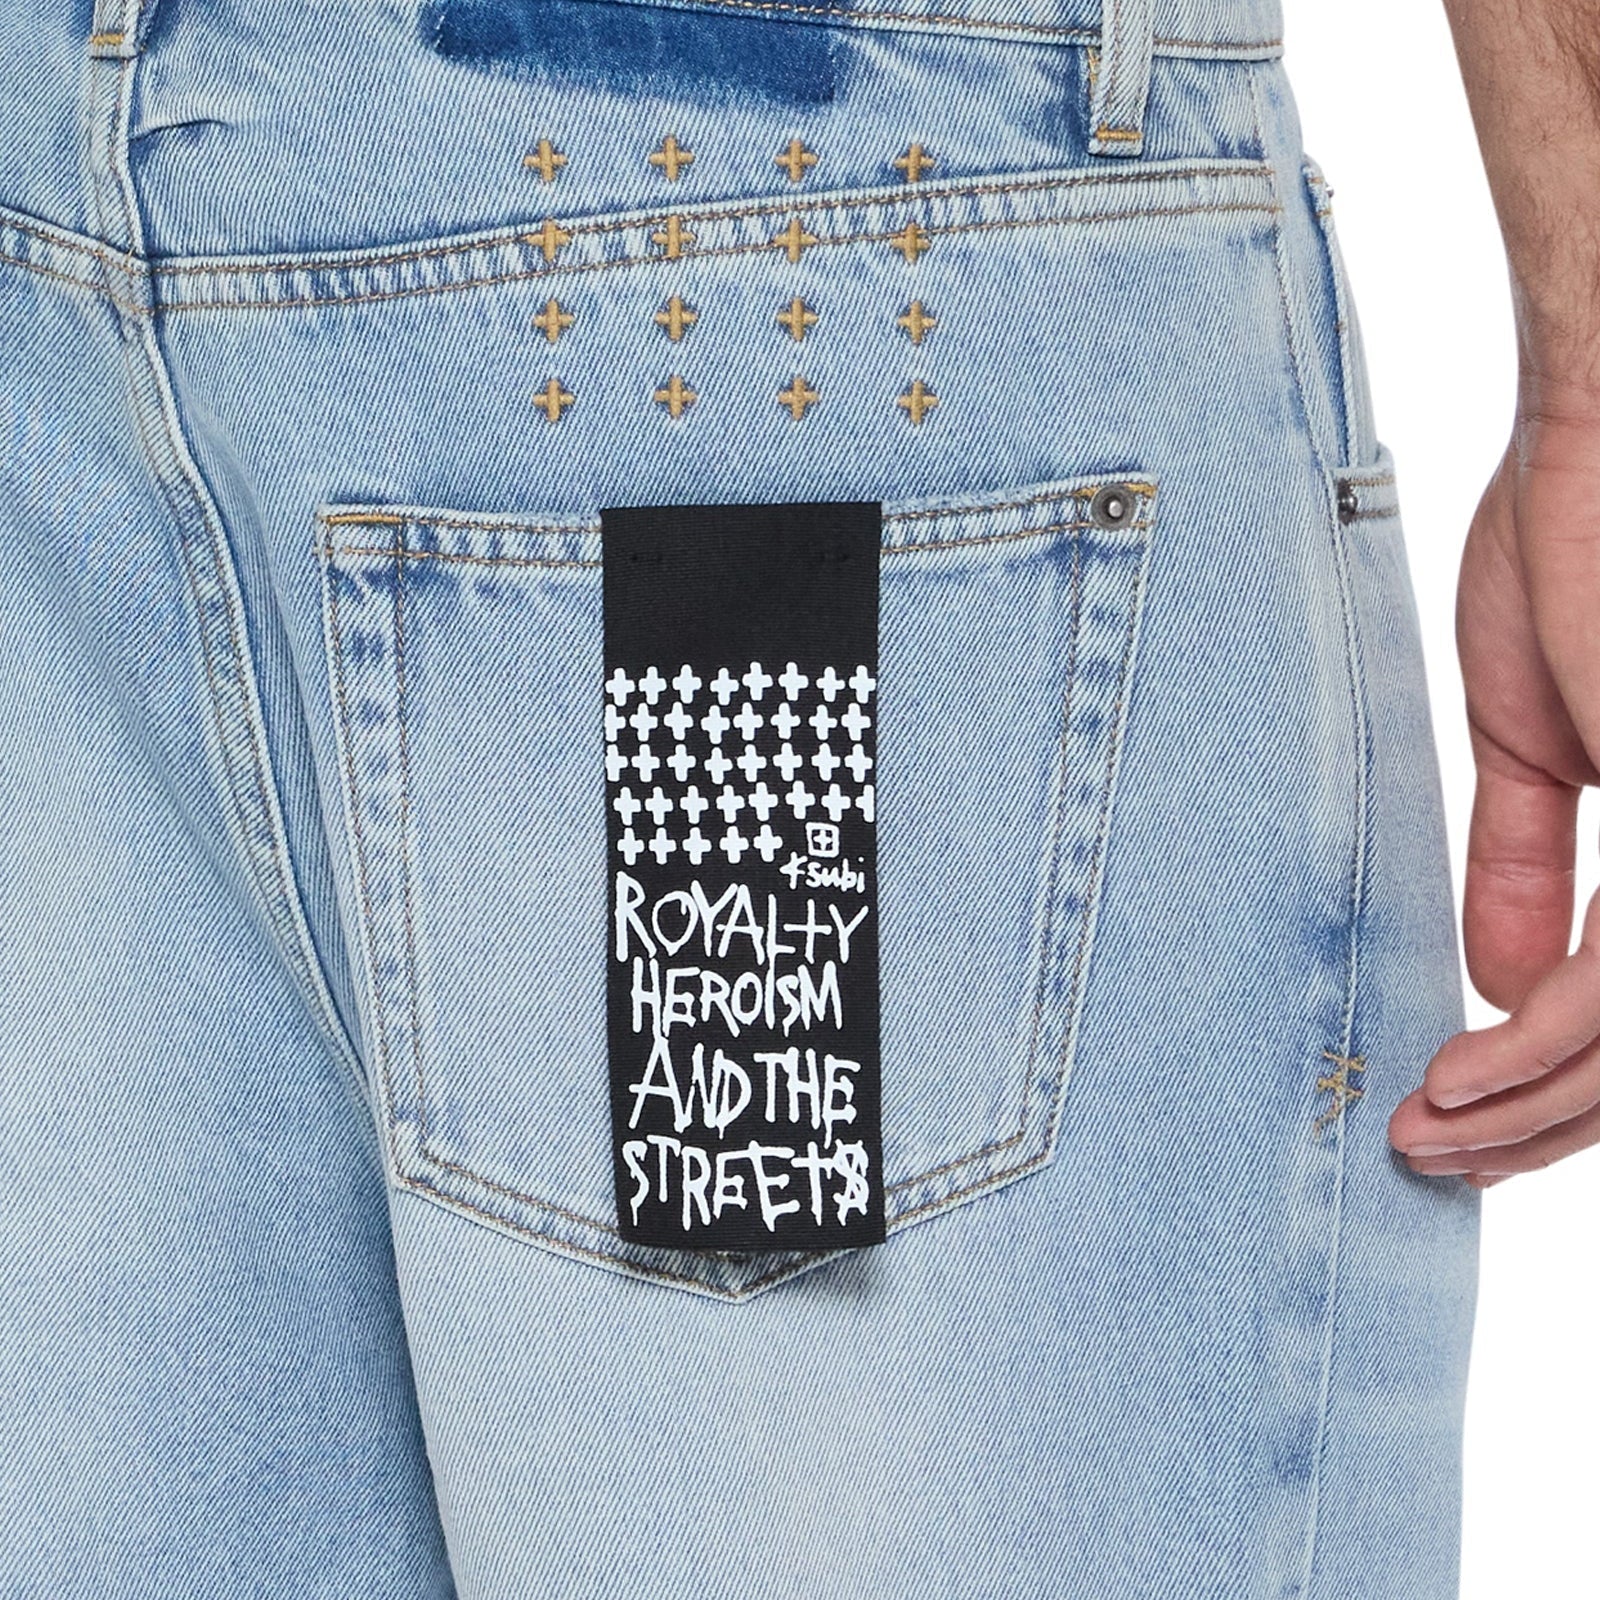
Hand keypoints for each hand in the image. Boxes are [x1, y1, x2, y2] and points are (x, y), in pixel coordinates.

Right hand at [1389, 393, 1599, 1185]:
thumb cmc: (1580, 541)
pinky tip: (1463, 1077)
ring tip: (1426, 1137)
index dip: (1565, 1080)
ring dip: (1533, 1108)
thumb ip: (1531, 867)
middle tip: (1434, 1152)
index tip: (1463, 1110)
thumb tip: (1504, 983)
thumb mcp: (1541, 738)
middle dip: (1545, 1124)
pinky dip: (1542, 1044)